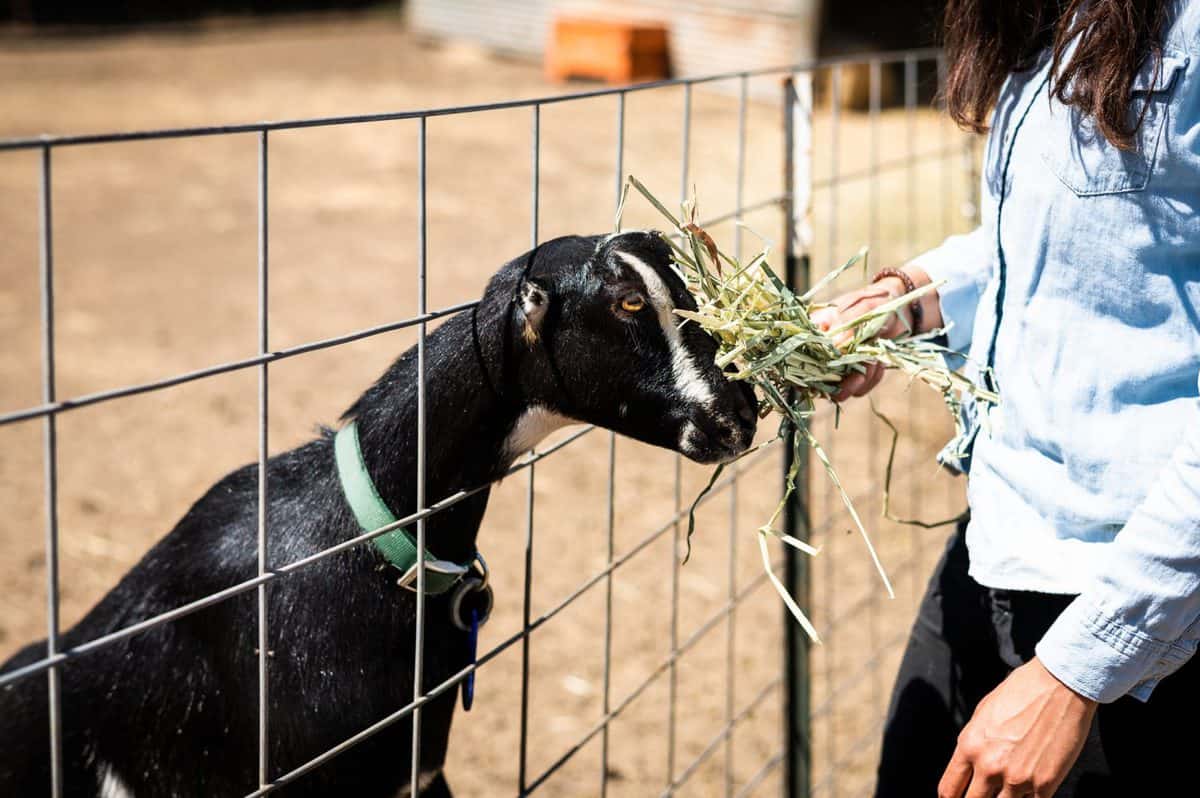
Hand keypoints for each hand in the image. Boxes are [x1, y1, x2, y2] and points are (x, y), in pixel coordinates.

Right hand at [808, 265, 940, 401]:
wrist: (900, 308)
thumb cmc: (877, 301)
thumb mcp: (862, 308)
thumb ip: (847, 326)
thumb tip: (835, 348)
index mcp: (815, 330)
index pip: (799, 355)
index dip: (808, 371)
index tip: (829, 374)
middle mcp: (822, 349)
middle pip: (816, 380)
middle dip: (839, 383)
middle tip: (859, 376)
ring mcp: (838, 363)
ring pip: (838, 388)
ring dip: (858, 381)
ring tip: (875, 362)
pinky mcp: (854, 373)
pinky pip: (858, 388)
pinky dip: (870, 380)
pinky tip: (878, 364)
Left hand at [938, 658, 1097, 797]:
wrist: (1058, 685)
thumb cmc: (1021, 692)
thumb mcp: (983, 713)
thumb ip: (974, 743)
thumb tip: (970, 764)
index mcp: (970, 746)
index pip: (949, 789)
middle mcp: (990, 766)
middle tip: (984, 795)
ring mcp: (1018, 778)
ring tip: (1009, 790)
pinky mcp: (1046, 784)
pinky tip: (1030, 791)